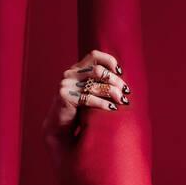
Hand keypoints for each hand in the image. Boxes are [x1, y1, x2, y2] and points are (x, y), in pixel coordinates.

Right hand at [41, 48, 130, 165]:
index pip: (94, 55)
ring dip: (113, 93)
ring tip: (122, 101)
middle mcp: (70, 74)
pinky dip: (103, 104)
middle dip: (115, 81)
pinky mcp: (65, 96)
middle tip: (126, 92)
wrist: (60, 129)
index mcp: (76, 70)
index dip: (109, 61)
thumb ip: (99, 84)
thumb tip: (123, 84)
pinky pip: (89, 98)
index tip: (120, 72)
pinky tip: (112, 109)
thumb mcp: (89, 94)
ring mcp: (66, 84)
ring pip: (95, 84)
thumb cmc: (79, 112)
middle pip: (98, 70)